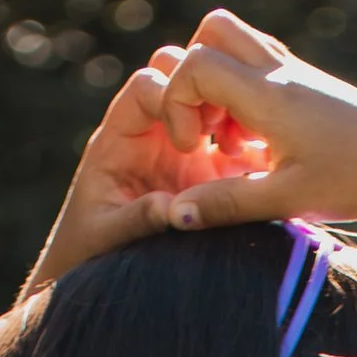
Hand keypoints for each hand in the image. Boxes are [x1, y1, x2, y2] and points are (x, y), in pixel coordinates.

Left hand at [19, 31, 280, 295]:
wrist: (98, 278)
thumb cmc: (90, 253)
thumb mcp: (107, 238)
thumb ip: (137, 219)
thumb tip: (173, 209)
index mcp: (120, 137)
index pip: (146, 87)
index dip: (172, 96)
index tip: (192, 136)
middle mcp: (151, 133)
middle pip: (179, 78)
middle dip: (204, 91)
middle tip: (225, 129)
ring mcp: (181, 150)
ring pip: (208, 101)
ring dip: (230, 112)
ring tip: (248, 145)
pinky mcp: (207, 173)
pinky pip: (230, 144)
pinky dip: (248, 145)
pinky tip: (266, 164)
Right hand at [28, 8, 356, 290]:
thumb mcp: (288, 200)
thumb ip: (229, 204)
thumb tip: (174, 217)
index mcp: (267, 93)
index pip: (195, 65)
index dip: (178, 104)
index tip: (197, 149)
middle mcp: (279, 70)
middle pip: (213, 31)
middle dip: (192, 77)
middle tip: (207, 130)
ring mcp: (296, 72)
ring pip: (238, 43)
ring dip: (220, 85)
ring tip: (233, 143)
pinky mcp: (311, 84)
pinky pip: (262, 65)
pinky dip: (245, 93)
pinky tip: (259, 143)